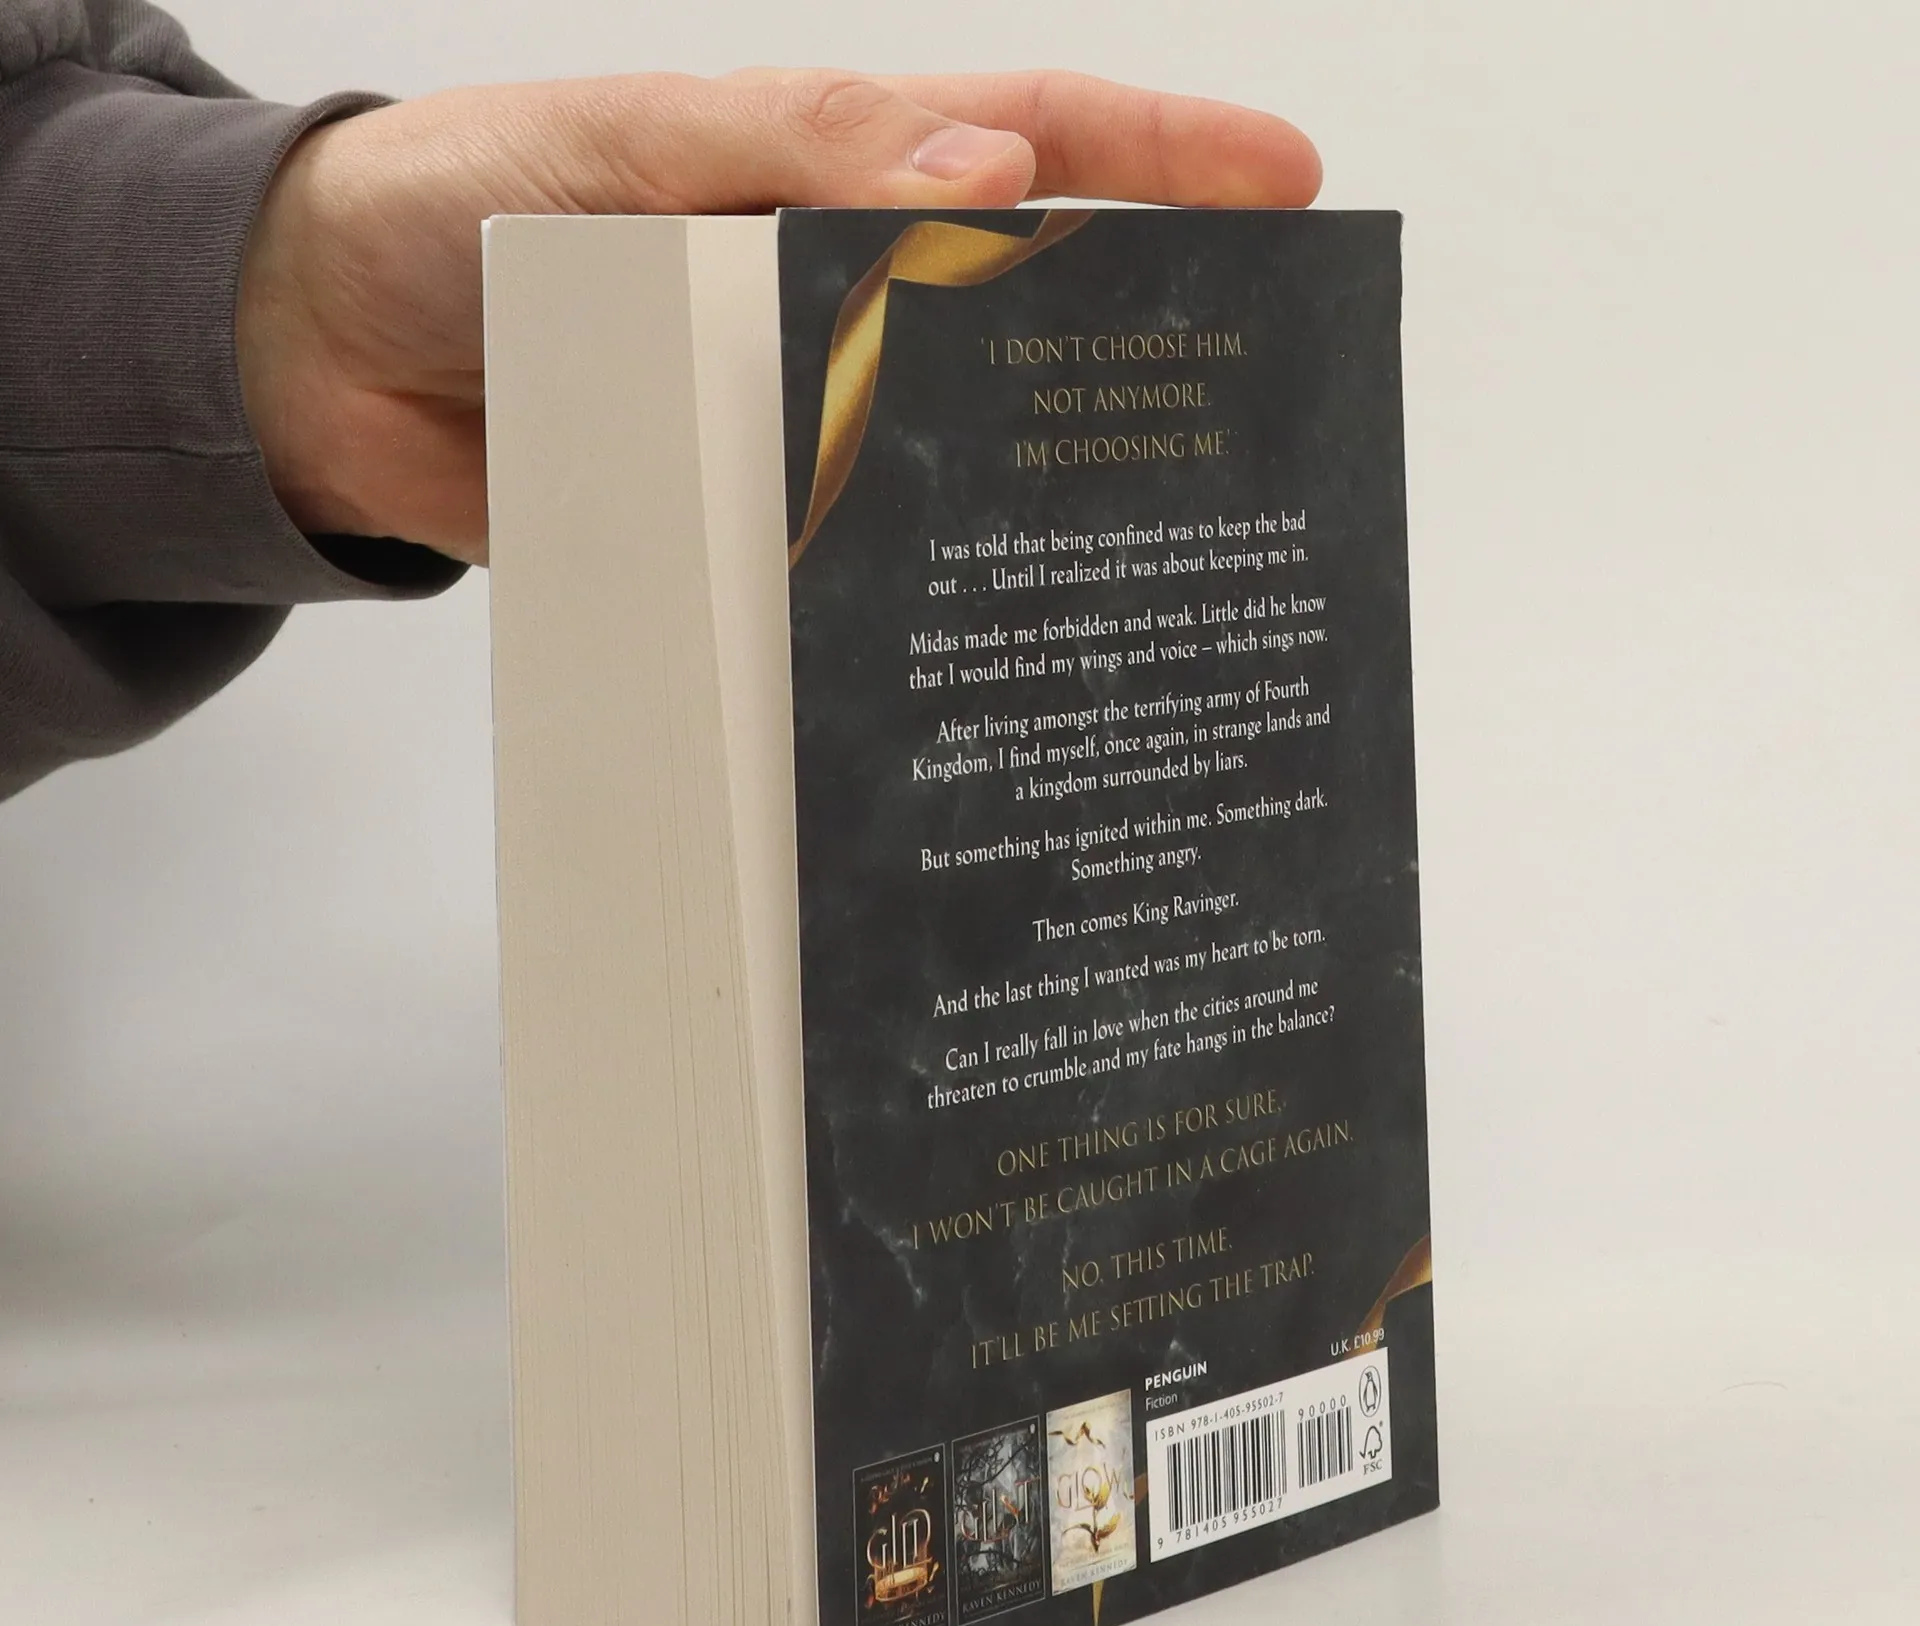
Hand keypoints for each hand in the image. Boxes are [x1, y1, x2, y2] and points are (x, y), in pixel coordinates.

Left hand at [238, 68, 1320, 565]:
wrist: (311, 359)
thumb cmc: (454, 207)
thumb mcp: (630, 147)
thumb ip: (797, 159)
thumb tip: (992, 176)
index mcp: (822, 182)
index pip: (1027, 151)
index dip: (1163, 166)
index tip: (1289, 191)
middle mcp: (827, 304)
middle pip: (1014, 326)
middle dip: (1136, 359)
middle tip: (1251, 415)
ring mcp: (788, 422)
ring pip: (941, 462)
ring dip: (1027, 506)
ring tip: (1133, 560)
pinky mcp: (734, 529)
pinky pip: (837, 564)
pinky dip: (895, 604)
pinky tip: (952, 650)